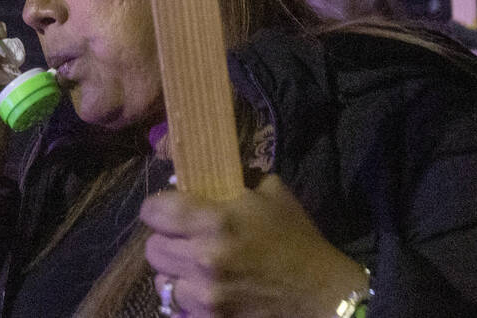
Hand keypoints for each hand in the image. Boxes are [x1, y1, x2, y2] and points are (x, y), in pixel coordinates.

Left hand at [140, 175, 368, 317]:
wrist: (323, 295)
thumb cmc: (297, 240)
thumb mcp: (271, 194)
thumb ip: (234, 182)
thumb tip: (206, 172)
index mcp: (216, 220)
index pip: (154, 211)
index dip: (157, 209)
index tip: (165, 210)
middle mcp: (203, 258)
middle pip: (153, 248)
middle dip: (166, 241)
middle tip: (183, 240)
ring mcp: (206, 296)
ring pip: (162, 282)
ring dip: (175, 274)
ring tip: (193, 270)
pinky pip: (179, 309)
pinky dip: (188, 301)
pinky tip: (205, 293)